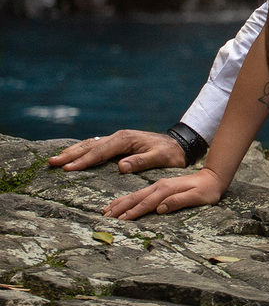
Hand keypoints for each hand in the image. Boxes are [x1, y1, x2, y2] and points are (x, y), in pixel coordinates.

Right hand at [49, 130, 186, 173]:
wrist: (178, 144)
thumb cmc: (170, 153)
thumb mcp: (160, 158)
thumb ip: (141, 161)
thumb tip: (121, 166)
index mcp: (126, 140)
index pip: (100, 152)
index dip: (84, 161)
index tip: (68, 168)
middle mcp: (119, 137)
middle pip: (90, 145)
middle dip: (71, 154)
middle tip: (53, 162)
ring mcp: (117, 139)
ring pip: (90, 144)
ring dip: (73, 151)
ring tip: (56, 159)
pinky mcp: (118, 144)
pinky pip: (96, 146)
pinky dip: (82, 150)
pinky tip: (73, 155)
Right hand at [105, 167, 223, 220]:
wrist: (213, 177)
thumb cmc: (207, 191)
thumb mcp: (198, 197)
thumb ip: (179, 201)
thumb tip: (161, 208)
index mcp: (167, 189)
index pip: (147, 203)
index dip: (133, 212)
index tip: (120, 221)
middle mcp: (160, 186)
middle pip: (136, 198)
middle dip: (120, 208)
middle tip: (105, 218)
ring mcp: (158, 185)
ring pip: (135, 195)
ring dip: (120, 203)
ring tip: (106, 211)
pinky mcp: (159, 187)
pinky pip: (140, 194)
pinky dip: (127, 199)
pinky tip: (121, 203)